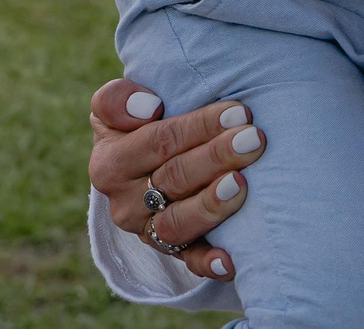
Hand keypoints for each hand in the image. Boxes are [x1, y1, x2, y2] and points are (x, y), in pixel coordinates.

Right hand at [90, 80, 259, 282]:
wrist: (135, 168)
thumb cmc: (135, 127)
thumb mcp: (114, 108)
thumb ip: (117, 100)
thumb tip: (149, 107)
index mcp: (110, 163)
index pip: (158, 142)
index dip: (198, 127)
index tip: (237, 112)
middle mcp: (124, 203)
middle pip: (174, 178)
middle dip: (217, 157)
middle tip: (254, 139)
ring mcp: (147, 231)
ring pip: (180, 222)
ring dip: (213, 205)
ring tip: (243, 184)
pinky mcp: (169, 251)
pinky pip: (188, 261)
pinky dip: (209, 262)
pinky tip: (232, 260)